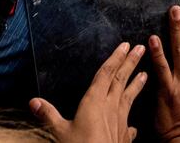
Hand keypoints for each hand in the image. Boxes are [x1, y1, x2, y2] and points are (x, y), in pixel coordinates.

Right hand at [29, 42, 146, 142]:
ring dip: (137, 85)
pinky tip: (134, 125)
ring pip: (129, 98)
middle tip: (140, 49)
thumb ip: (48, 115)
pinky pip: (129, 125)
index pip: (106, 74)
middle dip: (130, 63)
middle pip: (121, 80)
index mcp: (94, 102)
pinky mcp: (123, 138)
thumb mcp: (60, 131)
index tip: (125, 45)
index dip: (115, 58)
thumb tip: (33, 101)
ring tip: (146, 74)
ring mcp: (119, 122)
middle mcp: (110, 108)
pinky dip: (131, 121)